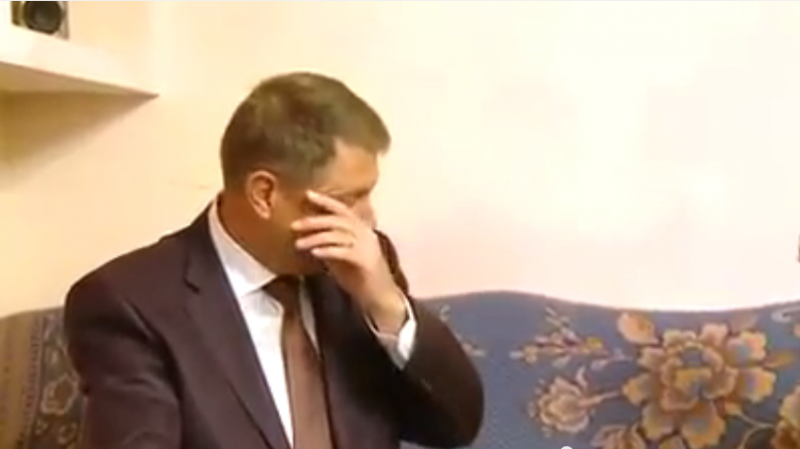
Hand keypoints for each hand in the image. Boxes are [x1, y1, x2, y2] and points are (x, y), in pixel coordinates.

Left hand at [291, 191, 406, 331]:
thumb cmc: (360, 279)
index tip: (308, 194)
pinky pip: (344, 251)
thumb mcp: (341, 259)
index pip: (343, 210)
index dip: (326, 201)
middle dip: (314, 221)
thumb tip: (310, 238)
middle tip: (294, 225)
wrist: (380, 299)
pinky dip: (328, 250)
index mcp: (362, 231)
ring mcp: (368, 247)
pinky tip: (314, 253)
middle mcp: (366, 235)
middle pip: (338, 220)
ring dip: (316, 238)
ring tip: (299, 244)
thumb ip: (330, 246)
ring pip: (339, 235)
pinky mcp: (366, 261)